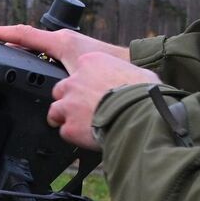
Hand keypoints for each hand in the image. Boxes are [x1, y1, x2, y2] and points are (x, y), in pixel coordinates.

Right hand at [0, 23, 130, 71]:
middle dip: (5, 43)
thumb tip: (48, 99)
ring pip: (36, 49)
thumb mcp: (82, 76)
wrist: (134, 68)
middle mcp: (62, 41)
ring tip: (3, 59)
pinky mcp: (74, 54)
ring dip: (20, 53)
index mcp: (60, 41)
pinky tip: (32, 73)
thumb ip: (63, 84)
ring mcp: (68, 46)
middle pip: (26, 40)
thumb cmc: (112, 67)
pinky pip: (46, 55)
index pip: (23, 34)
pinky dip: (35, 60)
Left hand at [46, 51, 160, 151]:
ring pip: (56, 111)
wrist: (140, 115)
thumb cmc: (144, 94)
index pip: (78, 71)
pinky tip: (87, 138)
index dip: (85, 83)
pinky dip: (74, 136)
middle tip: (85, 109)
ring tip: (81, 125)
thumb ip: (123, 74)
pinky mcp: (70, 126)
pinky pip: (65, 132)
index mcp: (90, 62)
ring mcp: (69, 104)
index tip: (92, 91)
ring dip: (65, 118)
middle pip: (61, 90)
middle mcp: (75, 81)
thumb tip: (131, 81)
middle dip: (71, 100)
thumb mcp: (137, 73)